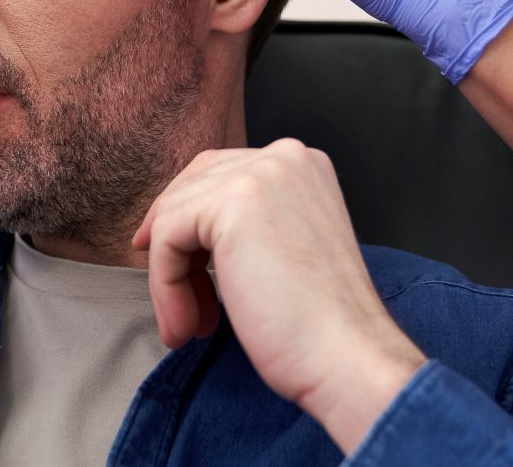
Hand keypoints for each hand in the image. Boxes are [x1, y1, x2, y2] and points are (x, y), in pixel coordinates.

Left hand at [134, 141, 426, 453]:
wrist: (346, 356)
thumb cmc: (320, 325)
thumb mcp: (284, 250)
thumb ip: (249, 225)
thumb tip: (185, 232)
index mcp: (303, 165)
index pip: (222, 174)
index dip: (190, 221)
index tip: (177, 268)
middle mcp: (284, 157)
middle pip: (193, 185)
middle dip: (175, 244)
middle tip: (176, 300)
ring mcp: (260, 173)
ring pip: (174, 215)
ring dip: (170, 279)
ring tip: (187, 326)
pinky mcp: (232, 202)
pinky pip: (167, 239)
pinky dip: (165, 287)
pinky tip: (186, 326)